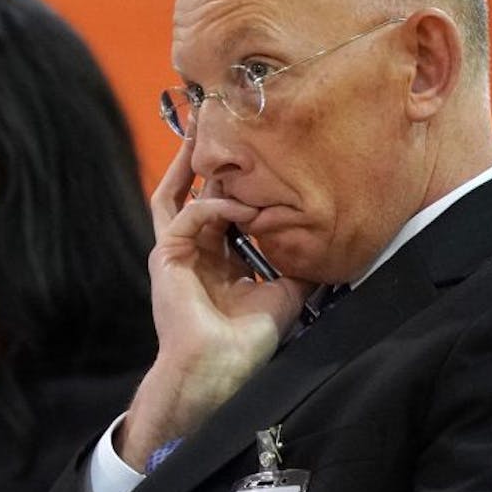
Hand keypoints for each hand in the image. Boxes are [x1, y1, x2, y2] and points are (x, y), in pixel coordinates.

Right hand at [120, 131, 312, 467]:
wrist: (222, 367)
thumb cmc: (248, 340)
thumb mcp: (286, 290)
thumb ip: (295, 259)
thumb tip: (323, 237)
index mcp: (214, 260)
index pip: (216, 208)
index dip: (230, 181)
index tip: (249, 153)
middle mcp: (191, 253)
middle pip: (185, 193)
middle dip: (195, 160)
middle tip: (207, 124)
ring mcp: (175, 255)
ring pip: (174, 197)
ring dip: (191, 166)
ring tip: (201, 134)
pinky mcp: (167, 258)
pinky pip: (188, 216)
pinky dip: (213, 206)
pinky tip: (240, 208)